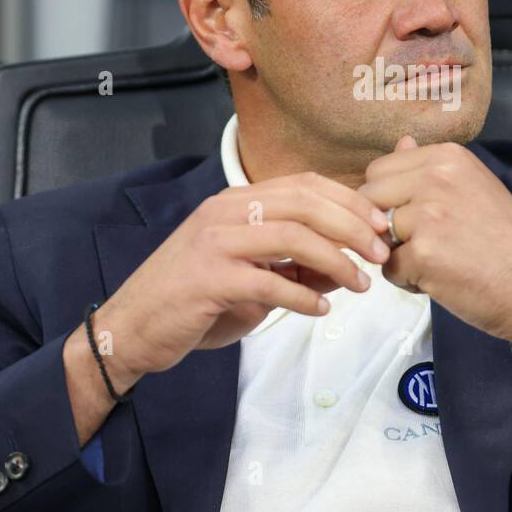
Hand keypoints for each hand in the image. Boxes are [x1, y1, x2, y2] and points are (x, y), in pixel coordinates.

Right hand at [98, 171, 392, 377]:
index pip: (304, 184)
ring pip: (292, 236)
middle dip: (352, 225)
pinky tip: (320, 309)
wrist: (131, 328)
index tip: (380, 224)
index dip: (349, 200)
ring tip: (360, 285)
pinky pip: (268, 282)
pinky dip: (302, 296)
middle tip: (380, 252)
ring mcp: (214, 243)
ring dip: (336, 261)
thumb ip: (293, 263)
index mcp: (236, 201)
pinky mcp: (207, 279)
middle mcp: (225, 212)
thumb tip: (346, 264)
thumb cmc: (194, 299)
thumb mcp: (249, 273)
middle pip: (304, 202)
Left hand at [359, 136, 511, 349]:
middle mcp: (436, 177)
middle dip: (386, 225)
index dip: (389, 198)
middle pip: (369, 199)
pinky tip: (442, 280)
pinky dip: (409, 281)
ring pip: (377, 235)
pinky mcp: (423, 254)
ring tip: (440, 262)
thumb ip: (430, 167)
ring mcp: (428, 215)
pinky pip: (388, 269)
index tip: (421, 216)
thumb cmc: (507, 241)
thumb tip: (401, 141)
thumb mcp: (474, 187)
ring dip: (399, 255)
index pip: (380, 169)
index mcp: (448, 156)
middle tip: (429, 243)